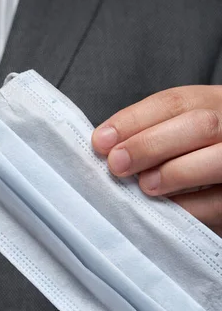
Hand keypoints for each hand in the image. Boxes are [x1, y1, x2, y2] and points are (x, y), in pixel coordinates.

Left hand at [92, 85, 221, 235]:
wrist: (221, 184)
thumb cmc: (192, 157)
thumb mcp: (176, 134)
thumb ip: (147, 133)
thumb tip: (104, 145)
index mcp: (214, 103)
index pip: (175, 101)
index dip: (133, 120)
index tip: (101, 141)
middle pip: (199, 125)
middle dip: (150, 145)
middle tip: (117, 165)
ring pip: (217, 160)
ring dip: (174, 174)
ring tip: (145, 186)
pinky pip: (218, 202)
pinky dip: (188, 206)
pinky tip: (164, 208)